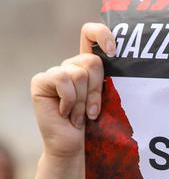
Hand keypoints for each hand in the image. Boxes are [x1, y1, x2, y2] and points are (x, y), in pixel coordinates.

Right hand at [31, 22, 115, 159]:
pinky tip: (65, 113)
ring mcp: (55, 72)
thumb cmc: (91, 125)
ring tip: (78, 116)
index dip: (102, 34)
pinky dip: (69, 100)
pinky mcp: (41, 81)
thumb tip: (117, 59)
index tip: (113, 51)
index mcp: (86, 66)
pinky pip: (63, 80)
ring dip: (82, 101)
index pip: (90, 33)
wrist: (72, 145)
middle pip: (91, 61)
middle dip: (96, 90)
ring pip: (79, 74)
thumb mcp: (105, 99)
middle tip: (92, 111)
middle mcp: (70, 66)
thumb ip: (108, 79)